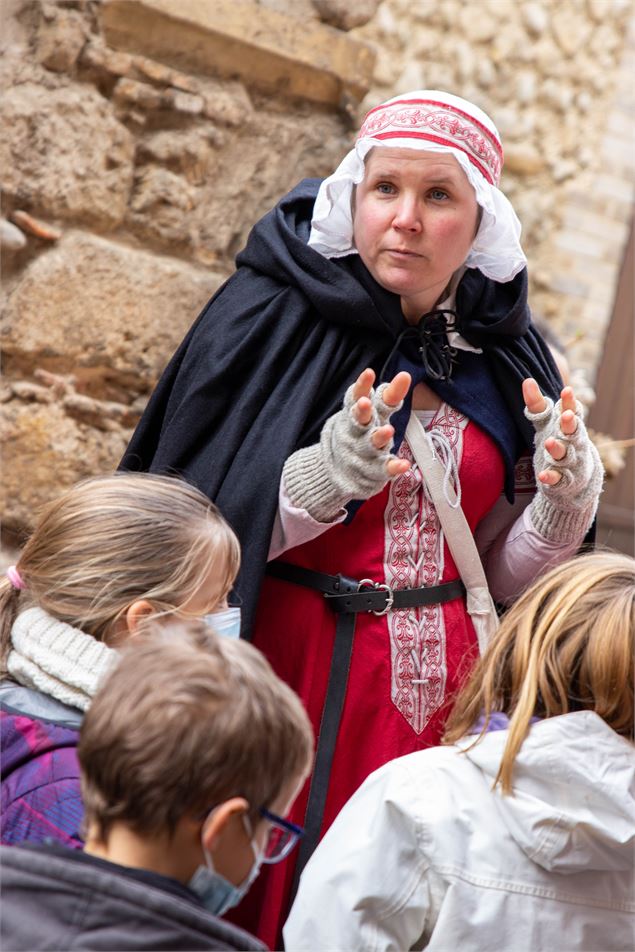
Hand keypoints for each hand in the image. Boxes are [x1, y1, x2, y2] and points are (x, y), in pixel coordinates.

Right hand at [351, 368, 411, 476]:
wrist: (338, 468)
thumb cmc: (362, 430)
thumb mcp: (373, 411)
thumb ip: (389, 394)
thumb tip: (405, 375)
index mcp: (358, 413)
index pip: (358, 395)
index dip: (363, 385)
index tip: (368, 372)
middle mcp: (357, 431)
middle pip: (358, 419)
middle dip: (361, 411)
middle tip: (364, 403)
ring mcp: (362, 451)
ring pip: (369, 444)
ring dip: (379, 436)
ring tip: (389, 430)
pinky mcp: (371, 469)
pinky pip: (382, 468)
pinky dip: (392, 467)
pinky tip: (403, 464)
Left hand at [522, 375, 602, 542]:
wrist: (575, 479)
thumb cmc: (559, 442)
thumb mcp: (548, 424)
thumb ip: (538, 404)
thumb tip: (527, 380)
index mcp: (570, 427)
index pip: (573, 411)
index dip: (570, 402)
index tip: (566, 390)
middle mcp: (574, 443)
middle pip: (574, 432)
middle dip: (570, 424)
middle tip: (565, 416)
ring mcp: (571, 462)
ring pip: (567, 455)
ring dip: (558, 449)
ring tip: (549, 443)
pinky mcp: (564, 481)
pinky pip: (559, 480)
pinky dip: (552, 478)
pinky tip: (543, 476)